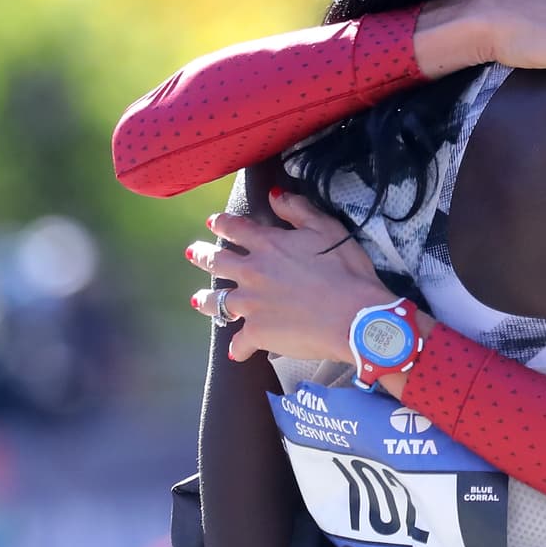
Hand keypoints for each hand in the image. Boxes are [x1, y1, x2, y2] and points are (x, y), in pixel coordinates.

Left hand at [186, 189, 412, 364]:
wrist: (352, 317)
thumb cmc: (345, 270)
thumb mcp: (327, 228)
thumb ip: (298, 210)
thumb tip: (274, 195)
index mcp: (269, 245)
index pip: (236, 229)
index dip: (223, 223)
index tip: (212, 222)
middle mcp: (252, 272)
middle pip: (217, 262)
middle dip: (202, 256)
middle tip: (192, 253)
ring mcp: (250, 305)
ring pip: (217, 302)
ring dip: (206, 300)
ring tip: (197, 300)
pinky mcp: (256, 334)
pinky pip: (239, 343)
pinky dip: (238, 348)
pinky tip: (236, 351)